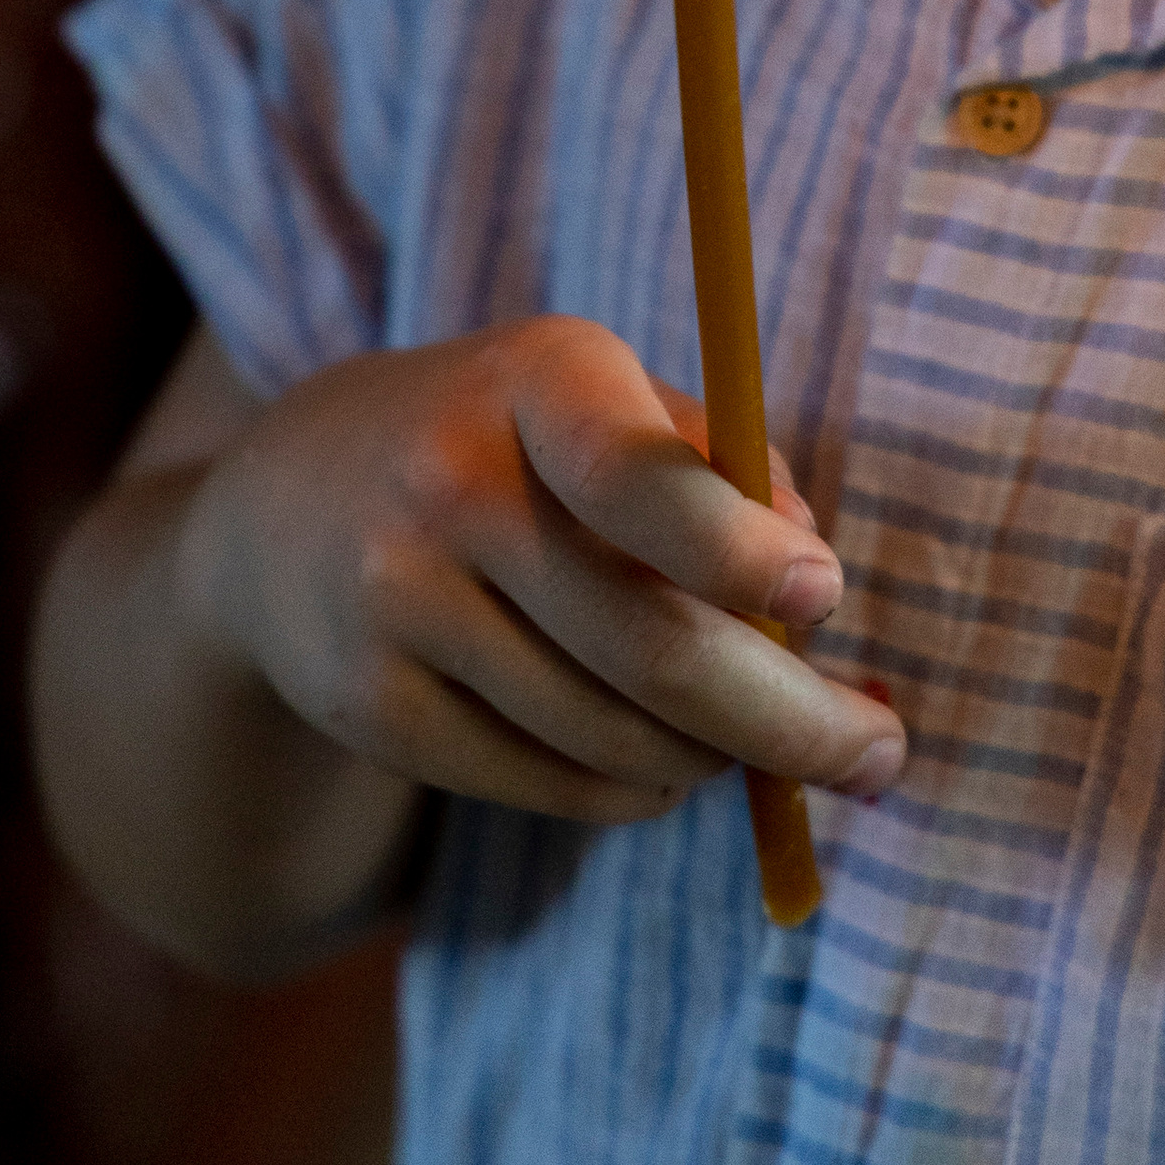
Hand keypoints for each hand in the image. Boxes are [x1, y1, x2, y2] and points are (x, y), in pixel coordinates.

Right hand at [173, 315, 909, 827]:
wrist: (286, 507)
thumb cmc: (508, 443)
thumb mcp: (600, 397)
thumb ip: (719, 465)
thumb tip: (815, 590)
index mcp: (532, 376)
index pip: (634, 474)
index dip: (736, 549)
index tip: (827, 595)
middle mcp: (449, 481)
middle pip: (649, 643)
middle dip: (791, 720)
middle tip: (878, 755)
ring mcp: (397, 601)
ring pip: (613, 733)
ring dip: (715, 758)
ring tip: (752, 741)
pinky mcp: (372, 707)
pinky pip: (551, 784)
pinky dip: (636, 789)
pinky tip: (661, 761)